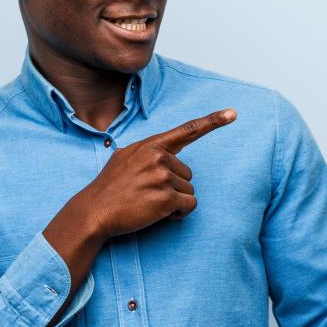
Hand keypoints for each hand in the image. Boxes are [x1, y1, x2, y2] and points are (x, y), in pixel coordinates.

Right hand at [78, 108, 237, 238]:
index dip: (213, 121)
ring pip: (189, 190)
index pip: (187, 130)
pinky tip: (158, 213)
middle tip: (149, 194)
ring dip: (175, 201)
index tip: (232, 113)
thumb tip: (165, 154)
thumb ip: (147, 152)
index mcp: (150, 145)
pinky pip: (188, 205)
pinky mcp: (166, 197)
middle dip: (174, 187)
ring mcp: (163, 177)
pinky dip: (178, 213)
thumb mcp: (124, 158)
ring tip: (149, 203)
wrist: (94, 211)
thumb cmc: (109, 188)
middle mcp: (159, 157)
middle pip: (188, 174)